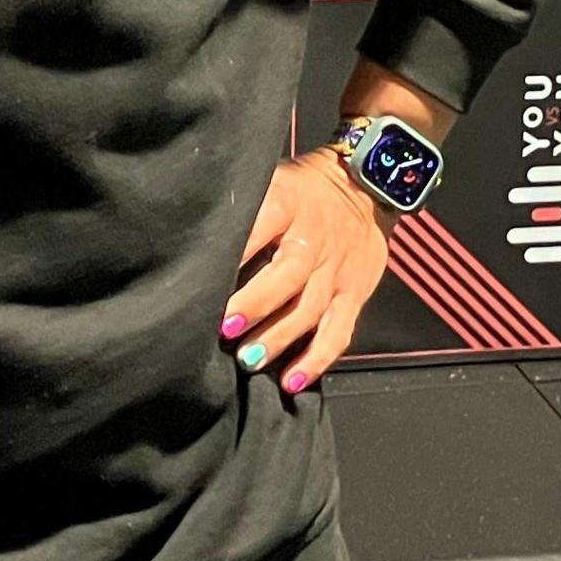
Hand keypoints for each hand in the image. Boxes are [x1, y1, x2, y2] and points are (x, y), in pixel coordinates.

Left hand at [221, 150, 394, 395]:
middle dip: (256, 304)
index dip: (237, 250)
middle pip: (289, 274)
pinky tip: (292, 381)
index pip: (261, 224)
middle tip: (225, 329)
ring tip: (249, 360)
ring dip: (280, 337)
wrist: (367, 186)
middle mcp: (314, 239)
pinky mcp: (355, 294)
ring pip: (310, 308)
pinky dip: (317, 359)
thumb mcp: (271, 179)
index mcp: (288, 203)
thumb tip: (192, 234)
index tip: (206, 276)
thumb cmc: (301, 191)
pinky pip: (338, 331)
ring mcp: (336, 270)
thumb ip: (242, 207)